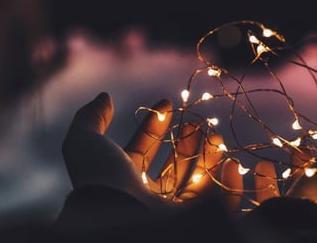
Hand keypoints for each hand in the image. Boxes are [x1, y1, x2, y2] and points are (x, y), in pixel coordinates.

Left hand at [56, 92, 238, 231]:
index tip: (166, 103)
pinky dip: (229, 184)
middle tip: (197, 122)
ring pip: (196, 183)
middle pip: (171, 166)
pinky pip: (219, 204)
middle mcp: (145, 196)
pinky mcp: (192, 220)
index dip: (153, 126)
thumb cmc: (101, 178)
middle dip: (185, 141)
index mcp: (122, 179)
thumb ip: (90, 118)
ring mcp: (170, 210)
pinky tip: (231, 162)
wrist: (117, 213)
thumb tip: (104, 97)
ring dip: (209, 158)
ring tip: (216, 137)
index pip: (141, 150)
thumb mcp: (84, 142)